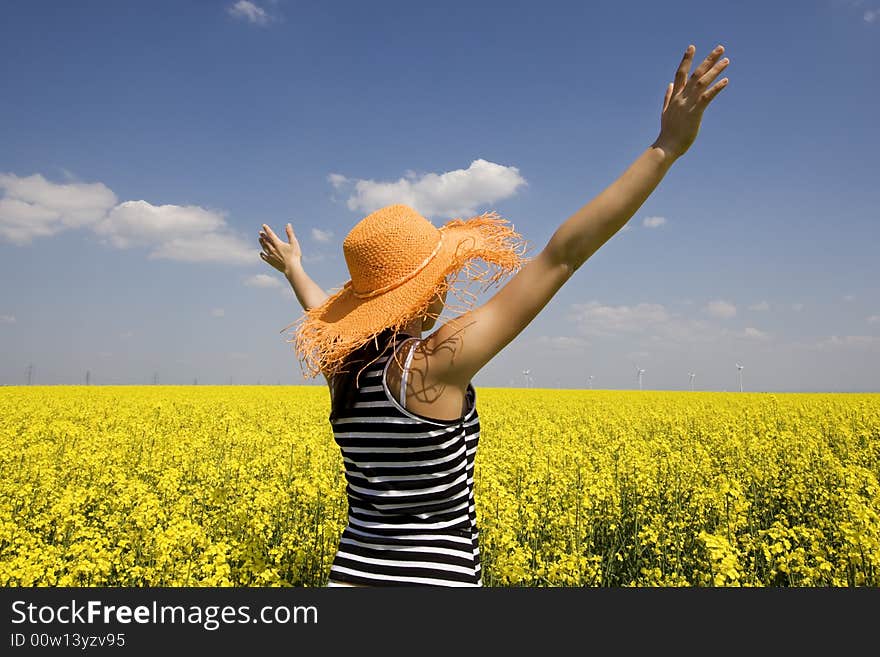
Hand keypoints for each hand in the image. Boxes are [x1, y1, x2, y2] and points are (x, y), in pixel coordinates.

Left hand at [258, 222, 301, 274]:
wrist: (291, 269)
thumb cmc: (294, 256)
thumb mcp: (294, 243)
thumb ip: (290, 233)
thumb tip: (288, 225)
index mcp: (278, 244)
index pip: (271, 234)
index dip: (267, 229)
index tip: (264, 225)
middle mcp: (272, 249)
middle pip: (266, 241)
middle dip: (263, 236)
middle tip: (260, 233)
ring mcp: (271, 256)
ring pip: (264, 248)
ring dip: (262, 243)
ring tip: (260, 240)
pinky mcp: (271, 262)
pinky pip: (264, 257)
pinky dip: (262, 254)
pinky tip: (261, 253)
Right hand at [653, 44, 729, 158]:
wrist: (667, 146)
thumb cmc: (668, 132)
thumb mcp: (665, 112)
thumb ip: (667, 97)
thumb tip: (669, 84)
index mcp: (675, 96)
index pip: (680, 73)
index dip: (686, 60)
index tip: (692, 47)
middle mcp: (681, 97)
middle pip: (695, 73)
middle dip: (708, 60)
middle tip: (720, 48)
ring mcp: (687, 104)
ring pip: (702, 82)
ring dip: (715, 70)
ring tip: (726, 60)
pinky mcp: (695, 112)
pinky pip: (707, 97)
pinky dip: (716, 88)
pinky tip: (725, 81)